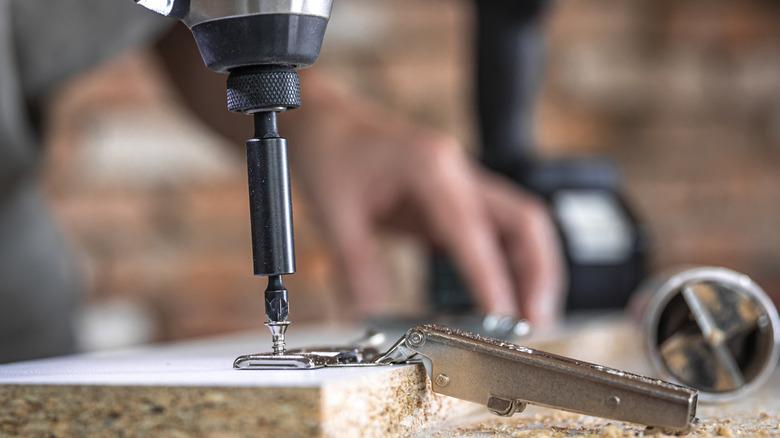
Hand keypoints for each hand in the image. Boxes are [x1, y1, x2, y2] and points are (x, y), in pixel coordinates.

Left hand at [281, 71, 565, 327]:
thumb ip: (357, 269)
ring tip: (527, 316)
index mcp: (430, 169)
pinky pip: (494, 230)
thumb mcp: (335, 215)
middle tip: (535, 321)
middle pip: (524, 220)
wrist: (326, 120)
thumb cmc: (331, 153)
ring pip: (519, 224)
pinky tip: (499, 294)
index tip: (502, 319)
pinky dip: (505, 263)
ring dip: (531, 270)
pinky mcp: (455, 196)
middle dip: (538, 273)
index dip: (493, 279)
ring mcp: (461, 182)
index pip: (474, 231)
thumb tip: (368, 317)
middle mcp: (456, 172)